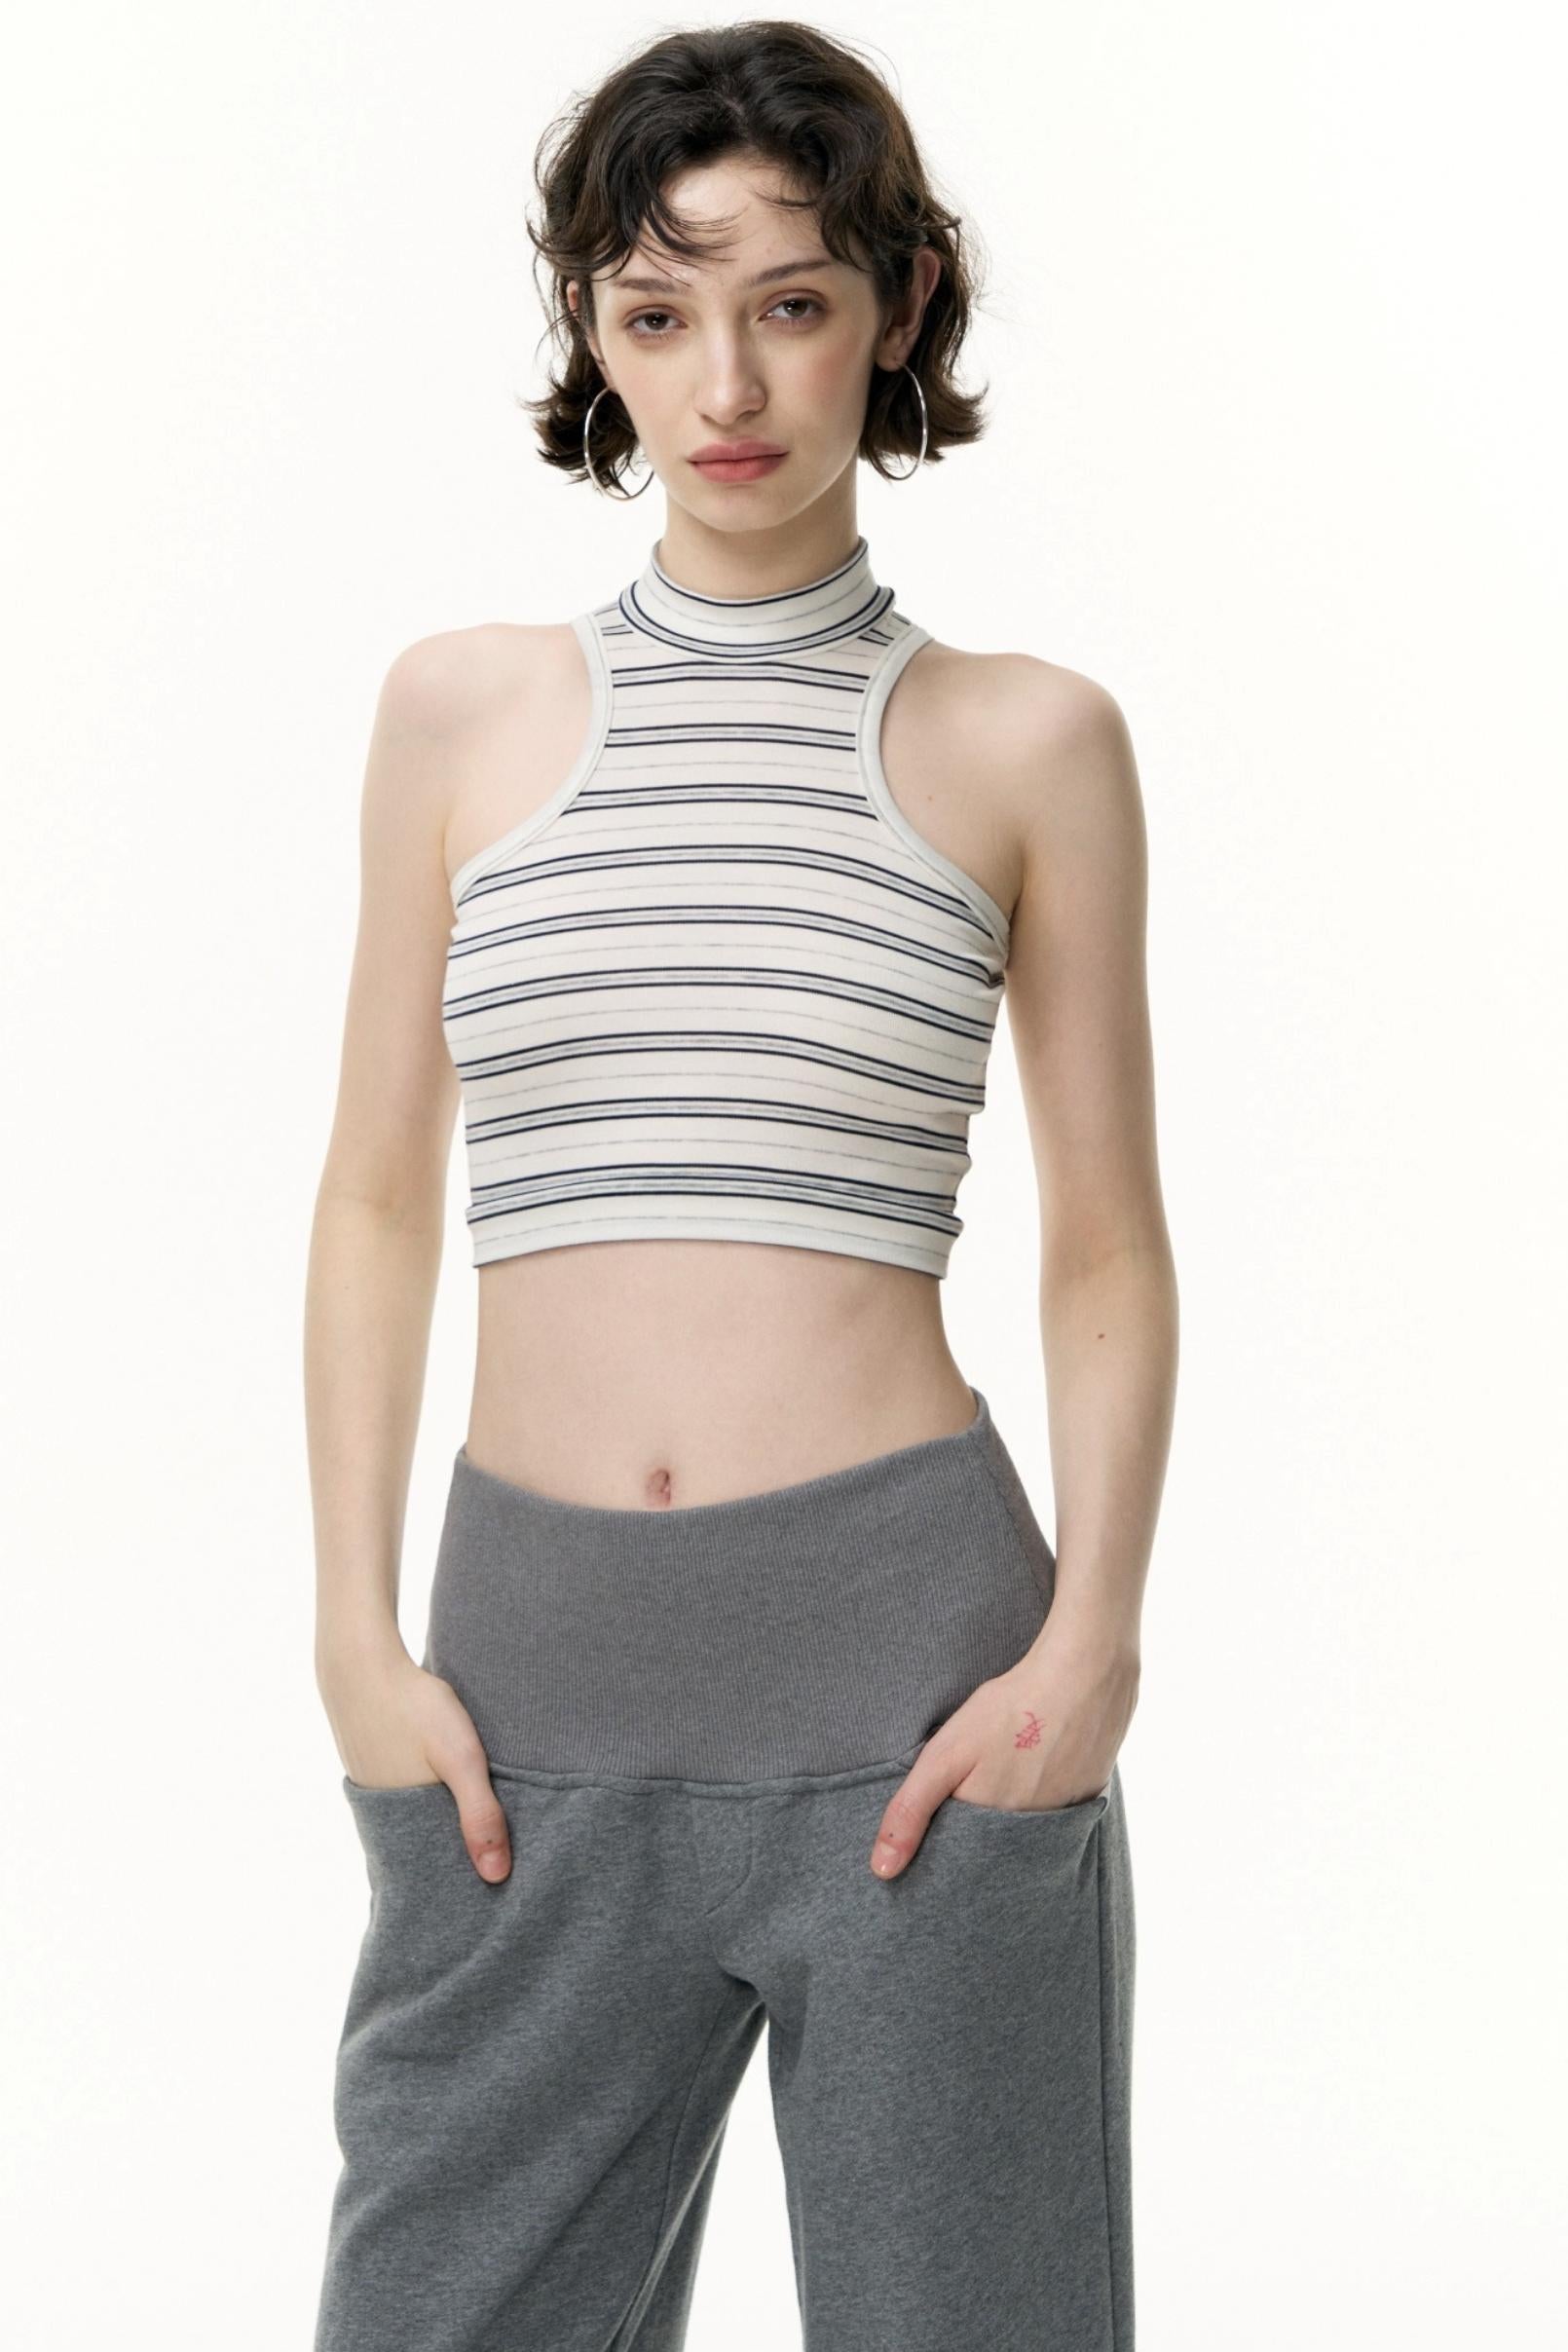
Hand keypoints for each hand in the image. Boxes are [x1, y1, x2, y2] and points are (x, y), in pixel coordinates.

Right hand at [318, 1640, 512, 1883]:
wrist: (362, 1663)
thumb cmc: (413, 1708)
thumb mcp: (460, 1758)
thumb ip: (479, 1813)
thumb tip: (497, 1877)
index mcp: (400, 1826)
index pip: (436, 1870)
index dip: (466, 1873)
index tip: (497, 1875)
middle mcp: (379, 1817)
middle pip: (428, 1845)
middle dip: (458, 1847)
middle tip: (496, 1845)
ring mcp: (372, 1790)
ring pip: (417, 1816)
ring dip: (444, 1816)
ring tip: (475, 1810)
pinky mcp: (370, 1768)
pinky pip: (405, 1793)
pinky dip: (428, 1793)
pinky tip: (444, 1780)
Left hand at [867, 1627, 1138, 1878]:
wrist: (1086, 1675)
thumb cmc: (1011, 1710)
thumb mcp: (945, 1756)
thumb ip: (911, 1811)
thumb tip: (882, 1870)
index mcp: (993, 1832)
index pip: (963, 1856)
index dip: (949, 1833)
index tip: (946, 1808)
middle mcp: (1034, 1838)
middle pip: (996, 1843)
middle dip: (982, 1818)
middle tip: (984, 1770)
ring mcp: (1067, 1818)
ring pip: (1028, 1825)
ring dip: (1016, 1804)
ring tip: (1012, 1762)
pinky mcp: (1090, 1797)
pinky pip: (1060, 1809)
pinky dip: (1047, 1790)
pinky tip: (1043, 1759)